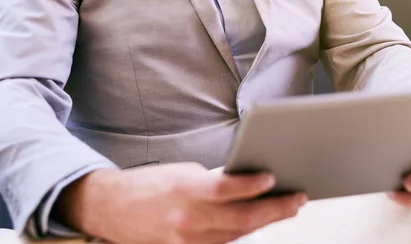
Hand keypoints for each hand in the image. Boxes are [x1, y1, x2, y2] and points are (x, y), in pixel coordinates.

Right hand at [55, 163, 306, 243]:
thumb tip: (248, 182)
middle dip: (275, 210)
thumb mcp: (182, 172)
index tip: (273, 178)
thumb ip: (214, 180)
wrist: (113, 208)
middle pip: (240, 219)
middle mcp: (186, 220)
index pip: (225, 189)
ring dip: (265, 223)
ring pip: (236, 235)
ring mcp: (185, 241)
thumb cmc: (150, 184)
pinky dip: (242, 234)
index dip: (252, 186)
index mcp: (184, 190)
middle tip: (297, 199)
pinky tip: (258, 223)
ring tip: (286, 209)